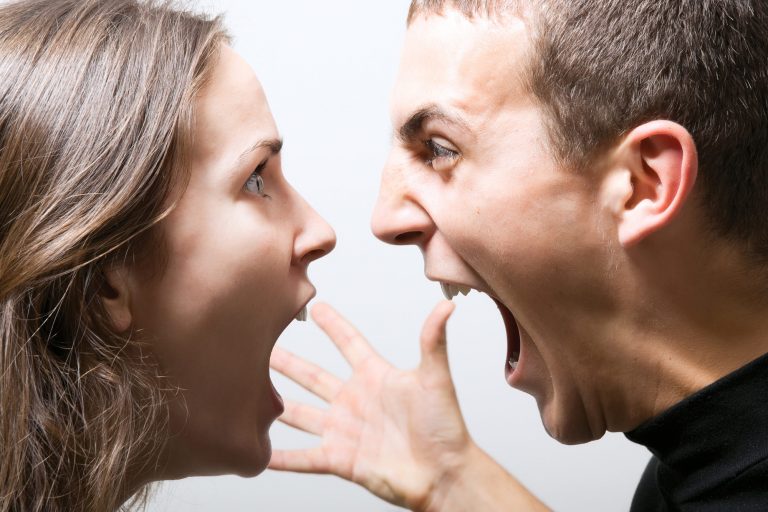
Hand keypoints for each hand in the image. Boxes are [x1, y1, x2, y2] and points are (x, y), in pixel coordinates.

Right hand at [269, 301, 472, 510]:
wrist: (444, 475)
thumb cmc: (446, 428)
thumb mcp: (436, 379)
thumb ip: (433, 342)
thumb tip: (446, 306)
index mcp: (376, 378)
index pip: (349, 344)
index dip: (333, 325)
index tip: (316, 306)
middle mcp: (356, 402)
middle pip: (314, 376)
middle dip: (289, 362)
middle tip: (263, 346)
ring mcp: (346, 431)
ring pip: (301, 413)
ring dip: (277, 404)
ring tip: (251, 392)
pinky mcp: (341, 460)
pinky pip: (304, 458)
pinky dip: (281, 458)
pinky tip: (259, 452)